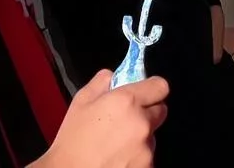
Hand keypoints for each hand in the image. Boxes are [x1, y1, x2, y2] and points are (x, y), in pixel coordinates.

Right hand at [37, 70, 168, 167]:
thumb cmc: (72, 140)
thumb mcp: (80, 103)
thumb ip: (100, 83)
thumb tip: (112, 76)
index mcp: (126, 101)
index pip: (160, 87)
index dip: (152, 89)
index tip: (144, 94)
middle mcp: (142, 123)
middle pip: (160, 112)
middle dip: (146, 114)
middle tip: (126, 122)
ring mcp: (147, 148)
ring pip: (152, 137)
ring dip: (141, 138)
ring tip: (117, 145)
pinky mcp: (148, 167)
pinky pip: (148, 157)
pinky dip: (138, 157)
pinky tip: (119, 160)